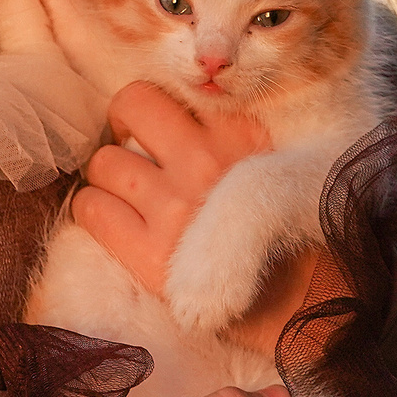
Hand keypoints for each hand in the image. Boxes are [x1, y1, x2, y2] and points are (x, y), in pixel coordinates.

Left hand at [73, 85, 318, 350]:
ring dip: (109, 176)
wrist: (305, 309)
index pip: (179, 87)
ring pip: (104, 161)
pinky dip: (93, 210)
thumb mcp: (278, 162)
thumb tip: (177, 110)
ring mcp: (176, 209)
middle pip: (132, 103)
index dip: (163, 106)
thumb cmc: (289, 233)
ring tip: (129, 194)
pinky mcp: (150, 255)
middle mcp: (208, 163)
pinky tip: (113, 221)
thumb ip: (235, 133)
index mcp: (244, 133)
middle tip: (133, 146)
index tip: (163, 126)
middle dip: (125, 122)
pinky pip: (90, 208)